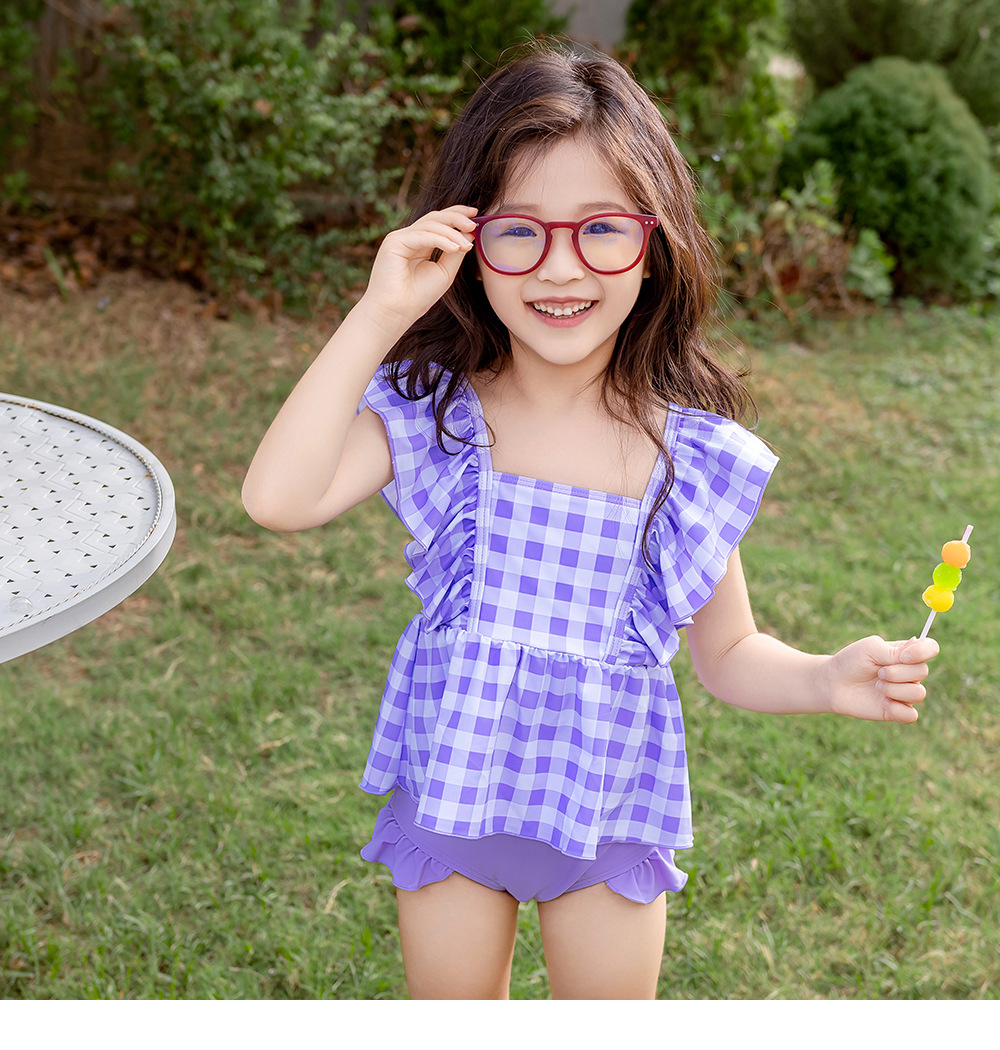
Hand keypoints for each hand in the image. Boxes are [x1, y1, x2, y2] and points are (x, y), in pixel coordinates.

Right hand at [361, 205, 477, 331]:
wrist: (396, 313)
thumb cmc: (418, 297)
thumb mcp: (444, 272)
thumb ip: (455, 252)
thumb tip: (470, 234)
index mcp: (419, 244)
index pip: (439, 223)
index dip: (457, 215)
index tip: (476, 215)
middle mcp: (409, 238)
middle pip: (434, 218)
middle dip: (456, 217)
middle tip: (474, 222)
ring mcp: (399, 238)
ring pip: (430, 225)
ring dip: (452, 233)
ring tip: (466, 245)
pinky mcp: (394, 242)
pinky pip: (422, 235)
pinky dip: (441, 240)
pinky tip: (455, 248)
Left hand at [825, 635, 939, 723]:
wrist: (833, 683)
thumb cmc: (851, 661)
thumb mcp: (870, 649)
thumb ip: (894, 651)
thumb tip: (915, 653)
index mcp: (905, 653)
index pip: (931, 648)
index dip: (923, 652)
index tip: (902, 657)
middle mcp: (909, 673)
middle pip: (923, 672)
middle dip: (897, 673)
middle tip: (878, 673)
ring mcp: (904, 693)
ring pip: (919, 694)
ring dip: (895, 690)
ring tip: (877, 687)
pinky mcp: (897, 711)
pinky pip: (911, 715)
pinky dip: (897, 709)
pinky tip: (883, 703)